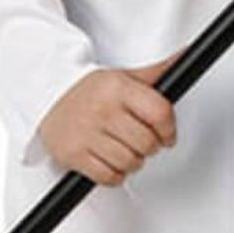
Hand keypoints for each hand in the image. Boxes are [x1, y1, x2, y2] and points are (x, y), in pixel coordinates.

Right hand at [39, 52, 179, 185]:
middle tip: (140, 141)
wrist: (47, 96)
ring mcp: (86, 133)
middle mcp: (102, 109)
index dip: (169, 130)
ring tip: (123, 149)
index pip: (160, 114)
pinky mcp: (73, 154)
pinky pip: (109, 177)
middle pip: (148, 143)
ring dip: (132, 162)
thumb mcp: (124, 77)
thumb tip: (186, 55)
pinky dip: (114, 174)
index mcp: (117, 88)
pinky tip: (109, 159)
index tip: (166, 135)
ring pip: (130, 163)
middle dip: (149, 147)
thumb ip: (158, 72)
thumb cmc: (90, 92)